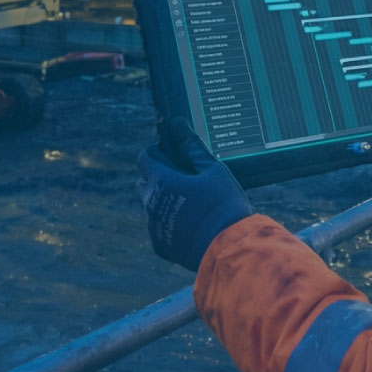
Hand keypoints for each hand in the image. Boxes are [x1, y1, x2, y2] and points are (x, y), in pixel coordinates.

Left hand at [137, 118, 253, 270]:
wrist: (227, 247)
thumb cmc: (222, 204)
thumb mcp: (212, 170)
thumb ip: (192, 146)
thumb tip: (178, 124)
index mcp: (162, 181)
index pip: (145, 157)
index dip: (158, 152)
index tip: (173, 155)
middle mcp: (151, 202)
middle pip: (143, 181)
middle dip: (158, 176)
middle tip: (183, 179)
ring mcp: (153, 225)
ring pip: (151, 206)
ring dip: (164, 200)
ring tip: (191, 203)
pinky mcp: (159, 244)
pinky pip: (158, 227)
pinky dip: (169, 222)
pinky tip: (191, 224)